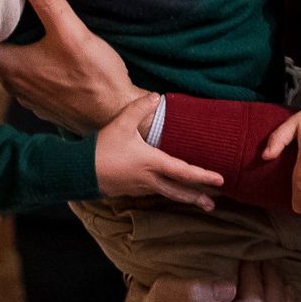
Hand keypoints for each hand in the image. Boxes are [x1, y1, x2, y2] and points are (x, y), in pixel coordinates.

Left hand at [0, 0, 139, 129]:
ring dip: (24, 48)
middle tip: (20, 4)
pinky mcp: (48, 105)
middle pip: (1, 49)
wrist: (118, 116)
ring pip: (18, 65)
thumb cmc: (94, 78)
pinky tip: (54, 53)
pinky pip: (35, 79)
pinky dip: (39, 65)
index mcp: (10, 67)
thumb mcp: (71, 31)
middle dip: (8, 29)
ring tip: (37, 25)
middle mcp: (14, 86)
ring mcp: (30, 98)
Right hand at [95, 95, 222, 210]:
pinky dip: (168, 193)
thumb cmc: (102, 148)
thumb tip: (156, 96)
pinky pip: (155, 192)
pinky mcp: (131, 190)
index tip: (220, 180)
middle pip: (178, 191)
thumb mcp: (122, 123)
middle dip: (197, 197)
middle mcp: (149, 179)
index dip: (203, 176)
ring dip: (184, 197)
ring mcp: (140, 187)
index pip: (183, 171)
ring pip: (167, 193)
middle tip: (213, 204)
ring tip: (199, 202)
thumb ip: (139, 108)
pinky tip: (170, 191)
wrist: (80, 171)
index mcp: (152, 163)